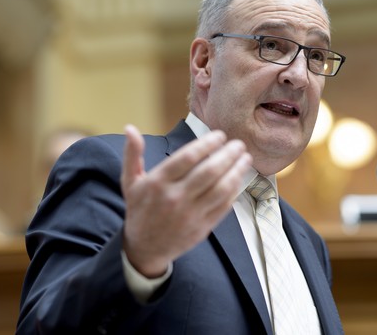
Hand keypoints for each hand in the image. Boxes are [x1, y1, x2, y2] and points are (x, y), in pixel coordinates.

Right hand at [120, 124, 251, 277]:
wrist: (144, 249)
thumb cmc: (140, 210)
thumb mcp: (130, 182)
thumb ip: (132, 154)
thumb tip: (130, 128)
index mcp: (158, 183)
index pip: (188, 158)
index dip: (207, 144)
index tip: (220, 135)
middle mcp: (175, 198)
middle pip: (209, 172)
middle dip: (228, 155)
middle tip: (238, 144)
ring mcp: (191, 214)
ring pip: (221, 189)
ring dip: (236, 171)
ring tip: (245, 158)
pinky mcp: (203, 227)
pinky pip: (224, 206)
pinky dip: (234, 191)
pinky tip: (239, 178)